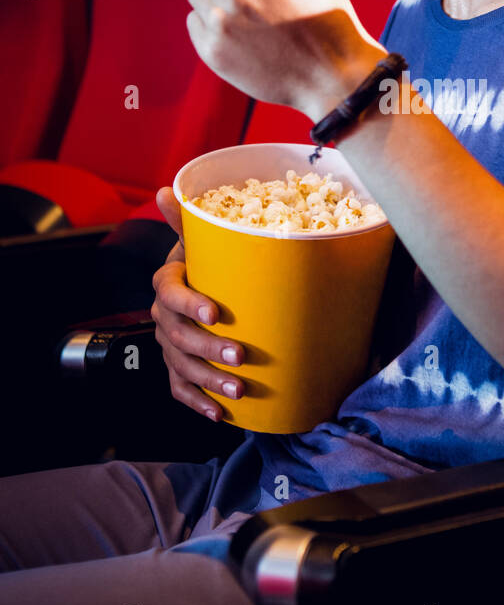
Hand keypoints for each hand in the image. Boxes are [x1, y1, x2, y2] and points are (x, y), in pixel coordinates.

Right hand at [151, 187, 244, 421]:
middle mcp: (162, 316)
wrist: (197, 286)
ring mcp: (168, 345)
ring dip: (209, 381)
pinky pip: (180, 390)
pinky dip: (198, 404)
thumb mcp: (197, 239)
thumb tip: (167, 188)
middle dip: (209, 350)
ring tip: (238, 390)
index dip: (190, 304)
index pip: (170, 294)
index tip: (215, 312)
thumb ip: (187, 218)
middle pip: (178, 337)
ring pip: (181, 367)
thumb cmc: (203, 262)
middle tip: (241, 357)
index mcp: (167, 282)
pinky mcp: (176, 368)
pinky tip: (220, 415)